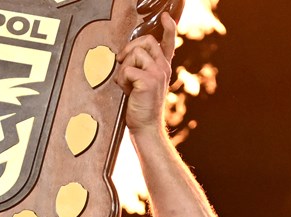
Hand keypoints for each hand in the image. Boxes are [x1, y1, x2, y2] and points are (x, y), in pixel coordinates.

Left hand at [114, 12, 176, 133]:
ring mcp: (158, 72)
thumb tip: (125, 54)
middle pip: (147, 40)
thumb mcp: (142, 82)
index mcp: (162, 66)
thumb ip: (139, 67)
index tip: (165, 17)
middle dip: (130, 47)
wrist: (145, 126)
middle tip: (122, 61)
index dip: (169, 27)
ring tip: (128, 84)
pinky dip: (122, 80)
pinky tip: (128, 91)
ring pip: (135, 54)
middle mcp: (163, 67)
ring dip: (124, 68)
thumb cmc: (140, 105)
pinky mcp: (149, 80)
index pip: (169, 42)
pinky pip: (127, 69)